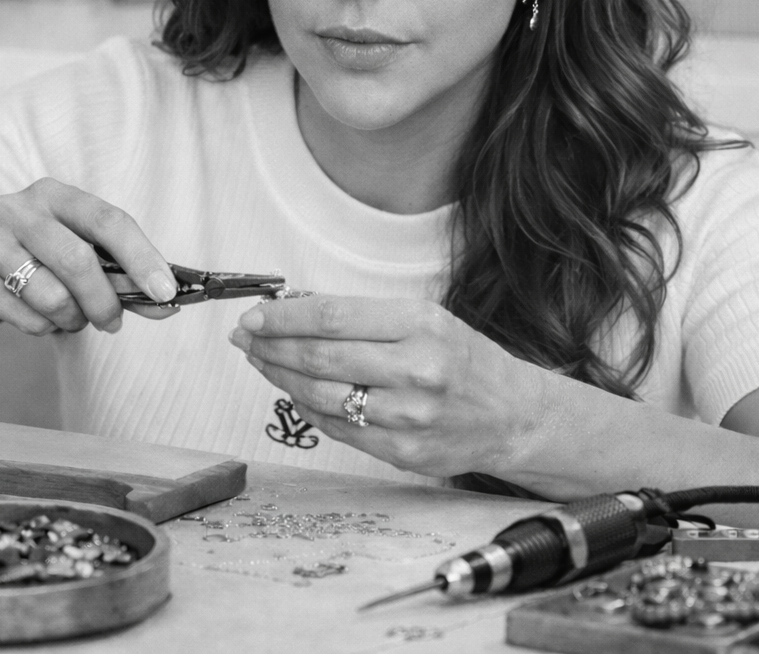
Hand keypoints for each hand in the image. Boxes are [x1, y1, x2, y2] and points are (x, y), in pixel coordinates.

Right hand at [0, 177, 179, 335]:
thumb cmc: (21, 262)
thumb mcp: (64, 252)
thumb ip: (113, 272)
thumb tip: (165, 301)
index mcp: (52, 194)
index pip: (108, 220)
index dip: (142, 257)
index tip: (166, 291)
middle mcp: (17, 208)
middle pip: (80, 261)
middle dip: (105, 302)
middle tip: (112, 323)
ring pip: (53, 296)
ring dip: (70, 320)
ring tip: (64, 317)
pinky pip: (26, 317)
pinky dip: (41, 328)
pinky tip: (32, 317)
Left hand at [229, 295, 546, 477]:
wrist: (513, 416)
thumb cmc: (464, 361)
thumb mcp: (424, 319)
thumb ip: (364, 317)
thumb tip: (295, 307)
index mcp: (420, 325)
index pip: (333, 317)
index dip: (284, 317)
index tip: (254, 315)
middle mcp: (415, 370)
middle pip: (320, 357)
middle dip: (271, 345)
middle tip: (244, 337)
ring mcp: (407, 416)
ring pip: (321, 396)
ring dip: (279, 377)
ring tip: (260, 361)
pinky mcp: (401, 451)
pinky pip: (337, 428)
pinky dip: (306, 408)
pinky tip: (292, 391)